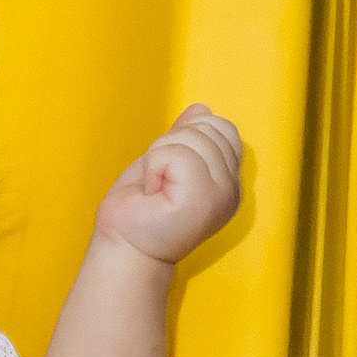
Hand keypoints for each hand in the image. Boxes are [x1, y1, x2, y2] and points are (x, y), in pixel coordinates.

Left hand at [94, 104, 241, 263]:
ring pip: (190, 138)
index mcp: (228, 180)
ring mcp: (221, 196)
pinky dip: (154, 168)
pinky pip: (176, 155)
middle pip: (209, 127)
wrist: (124, 248)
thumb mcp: (166, 163)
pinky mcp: (202, 200)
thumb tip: (202, 109)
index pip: (224, 127)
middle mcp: (232, 189)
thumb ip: (187, 137)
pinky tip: (154, 193)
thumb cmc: (141, 212)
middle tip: (160, 180)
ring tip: (157, 189)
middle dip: (171, 144)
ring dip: (159, 158)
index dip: (190, 135)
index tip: (170, 169)